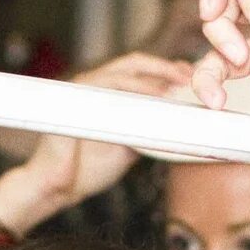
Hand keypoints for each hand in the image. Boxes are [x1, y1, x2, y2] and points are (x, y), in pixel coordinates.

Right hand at [0, 53, 195, 221]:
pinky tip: (152, 99)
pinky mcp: (73, 102)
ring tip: (177, 86)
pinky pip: (106, 89)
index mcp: (105, 91)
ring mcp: (82, 91)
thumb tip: (178, 125)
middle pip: (133, 62)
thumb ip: (146, 129)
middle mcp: (93, 85)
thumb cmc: (87, 167)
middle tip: (190, 77)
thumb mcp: (127, 145)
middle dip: (165, 67)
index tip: (191, 77)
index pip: (139, 69)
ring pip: (122, 72)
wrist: (58, 187)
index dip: (166, 69)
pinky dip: (132, 91)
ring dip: (153, 77)